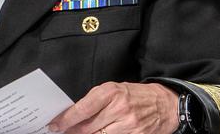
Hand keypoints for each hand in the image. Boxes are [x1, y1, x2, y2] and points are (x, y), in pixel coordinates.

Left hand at [48, 82, 178, 133]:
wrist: (165, 104)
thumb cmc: (135, 95)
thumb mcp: (114, 89)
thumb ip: (95, 101)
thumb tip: (74, 114)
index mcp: (111, 92)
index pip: (82, 109)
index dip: (66, 119)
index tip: (55, 125)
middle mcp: (120, 108)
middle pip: (88, 127)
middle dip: (72, 131)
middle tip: (62, 132)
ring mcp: (129, 125)